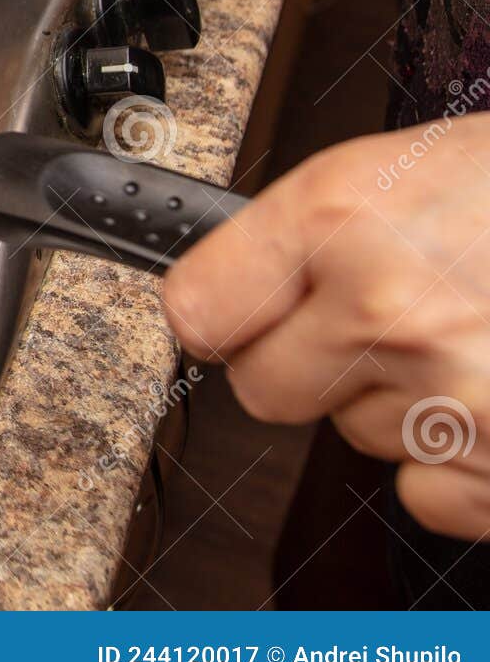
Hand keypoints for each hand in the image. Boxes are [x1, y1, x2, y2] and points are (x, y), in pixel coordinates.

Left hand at [163, 114, 489, 539]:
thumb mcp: (405, 166)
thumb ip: (305, 236)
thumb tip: (223, 295)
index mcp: (343, 218)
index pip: (199, 308)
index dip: (219, 313)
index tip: (232, 314)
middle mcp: (388, 310)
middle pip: (264, 389)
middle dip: (305, 363)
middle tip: (374, 322)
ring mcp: (454, 399)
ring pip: (356, 438)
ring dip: (399, 404)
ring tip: (475, 337)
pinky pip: (428, 495)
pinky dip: (461, 464)